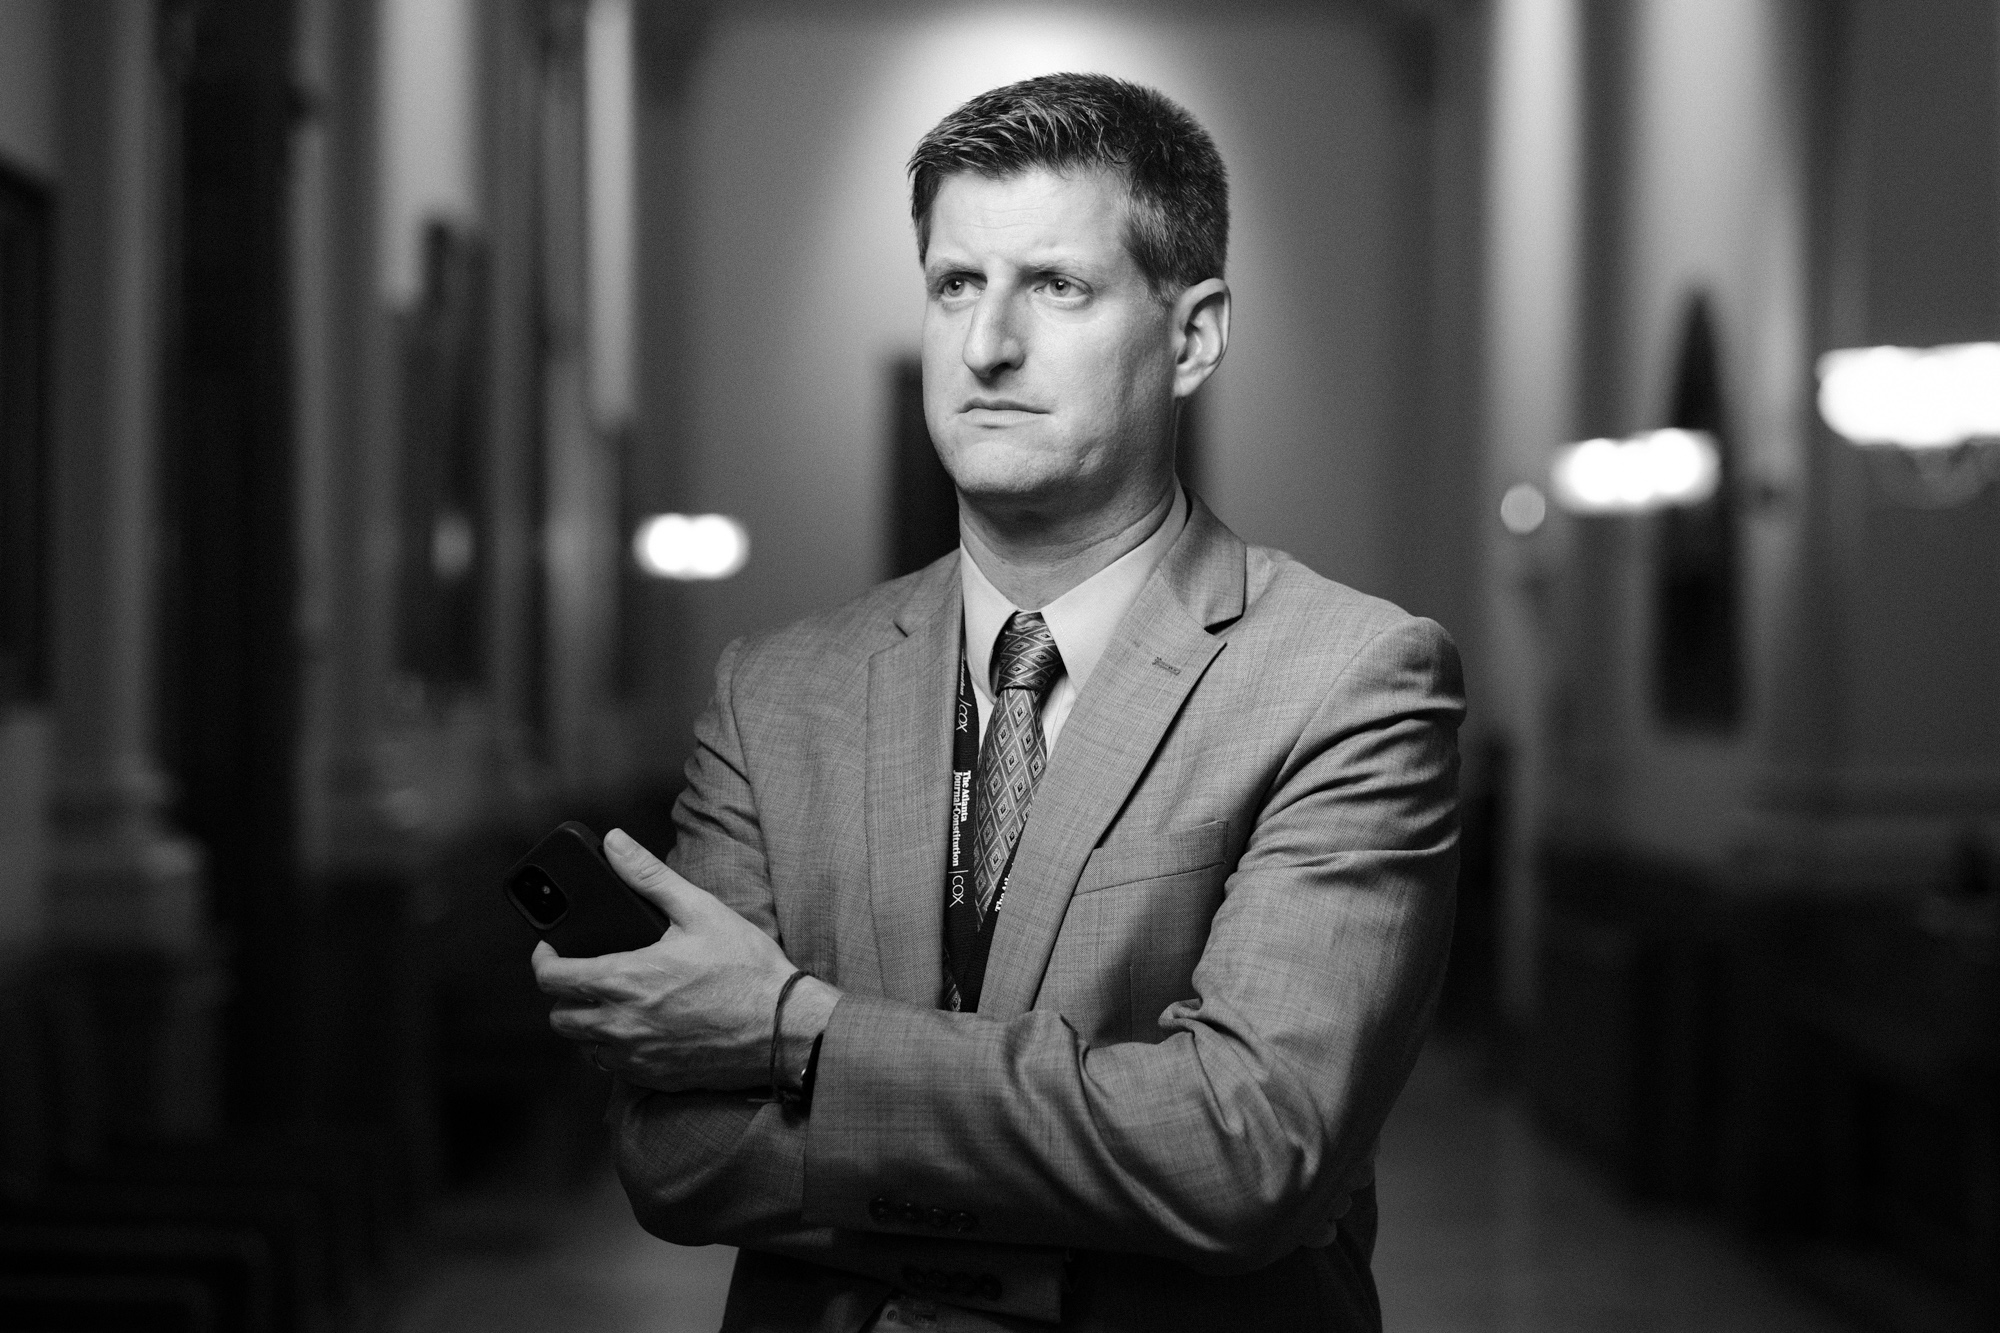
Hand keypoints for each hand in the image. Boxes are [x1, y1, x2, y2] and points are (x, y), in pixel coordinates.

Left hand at [531, 828, 833, 1091]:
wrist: (784, 1029)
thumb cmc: (747, 968)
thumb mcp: (700, 910)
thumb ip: (649, 876)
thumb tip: (614, 843)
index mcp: (624, 980)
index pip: (551, 977)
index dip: (544, 959)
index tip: (552, 948)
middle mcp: (621, 1025)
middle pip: (560, 1018)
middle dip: (565, 994)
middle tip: (586, 974)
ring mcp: (636, 1056)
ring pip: (583, 1045)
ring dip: (588, 1023)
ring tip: (613, 1000)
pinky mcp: (655, 1077)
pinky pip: (614, 1067)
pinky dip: (616, 1048)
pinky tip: (641, 1027)